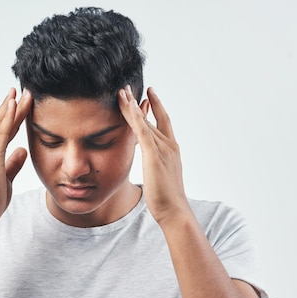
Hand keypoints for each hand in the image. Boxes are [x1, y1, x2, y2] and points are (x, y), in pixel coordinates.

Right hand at [0, 88, 31, 224]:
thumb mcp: (8, 177)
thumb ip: (14, 163)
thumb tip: (22, 150)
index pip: (3, 129)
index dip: (11, 116)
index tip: (19, 103)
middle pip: (1, 121)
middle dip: (11, 105)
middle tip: (20, 89)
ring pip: (2, 122)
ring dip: (12, 106)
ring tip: (21, 91)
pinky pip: (2, 131)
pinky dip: (8, 116)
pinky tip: (14, 104)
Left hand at [118, 86, 191, 225]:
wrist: (175, 210)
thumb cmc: (166, 199)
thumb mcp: (159, 177)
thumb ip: (155, 166)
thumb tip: (151, 166)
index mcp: (171, 149)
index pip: (162, 122)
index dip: (154, 107)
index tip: (147, 95)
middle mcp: (169, 144)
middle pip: (152, 116)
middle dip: (140, 101)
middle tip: (128, 87)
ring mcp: (163, 148)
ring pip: (145, 121)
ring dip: (132, 105)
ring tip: (121, 91)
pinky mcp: (154, 154)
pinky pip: (142, 130)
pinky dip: (135, 116)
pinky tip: (127, 105)